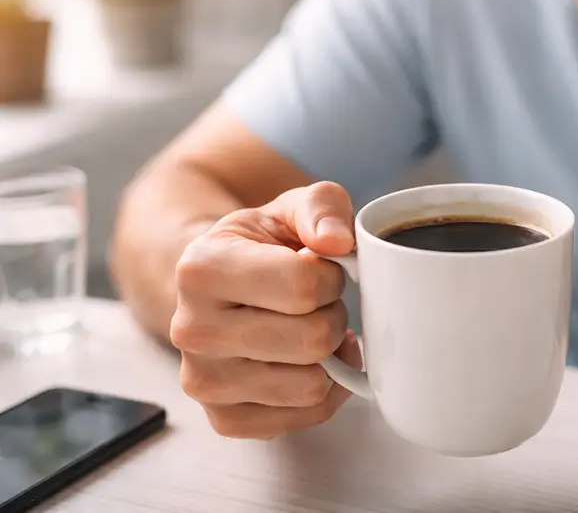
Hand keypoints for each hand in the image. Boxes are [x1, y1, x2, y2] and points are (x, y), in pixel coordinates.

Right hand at [169, 181, 361, 438]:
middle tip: (317, 302)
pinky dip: (324, 392)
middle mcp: (192, 330)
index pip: (302, 285)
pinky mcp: (224, 417)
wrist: (224, 284)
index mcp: (202, 268)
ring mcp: (204, 381)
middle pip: (311, 340)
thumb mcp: (293, 207)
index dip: (330, 276)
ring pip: (311, 385)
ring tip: (308, 327)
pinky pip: (304, 417)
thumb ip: (323, 208)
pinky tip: (309, 362)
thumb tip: (338, 242)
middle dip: (332, 316)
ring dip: (328, 355)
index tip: (318, 268)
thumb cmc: (265, 245)